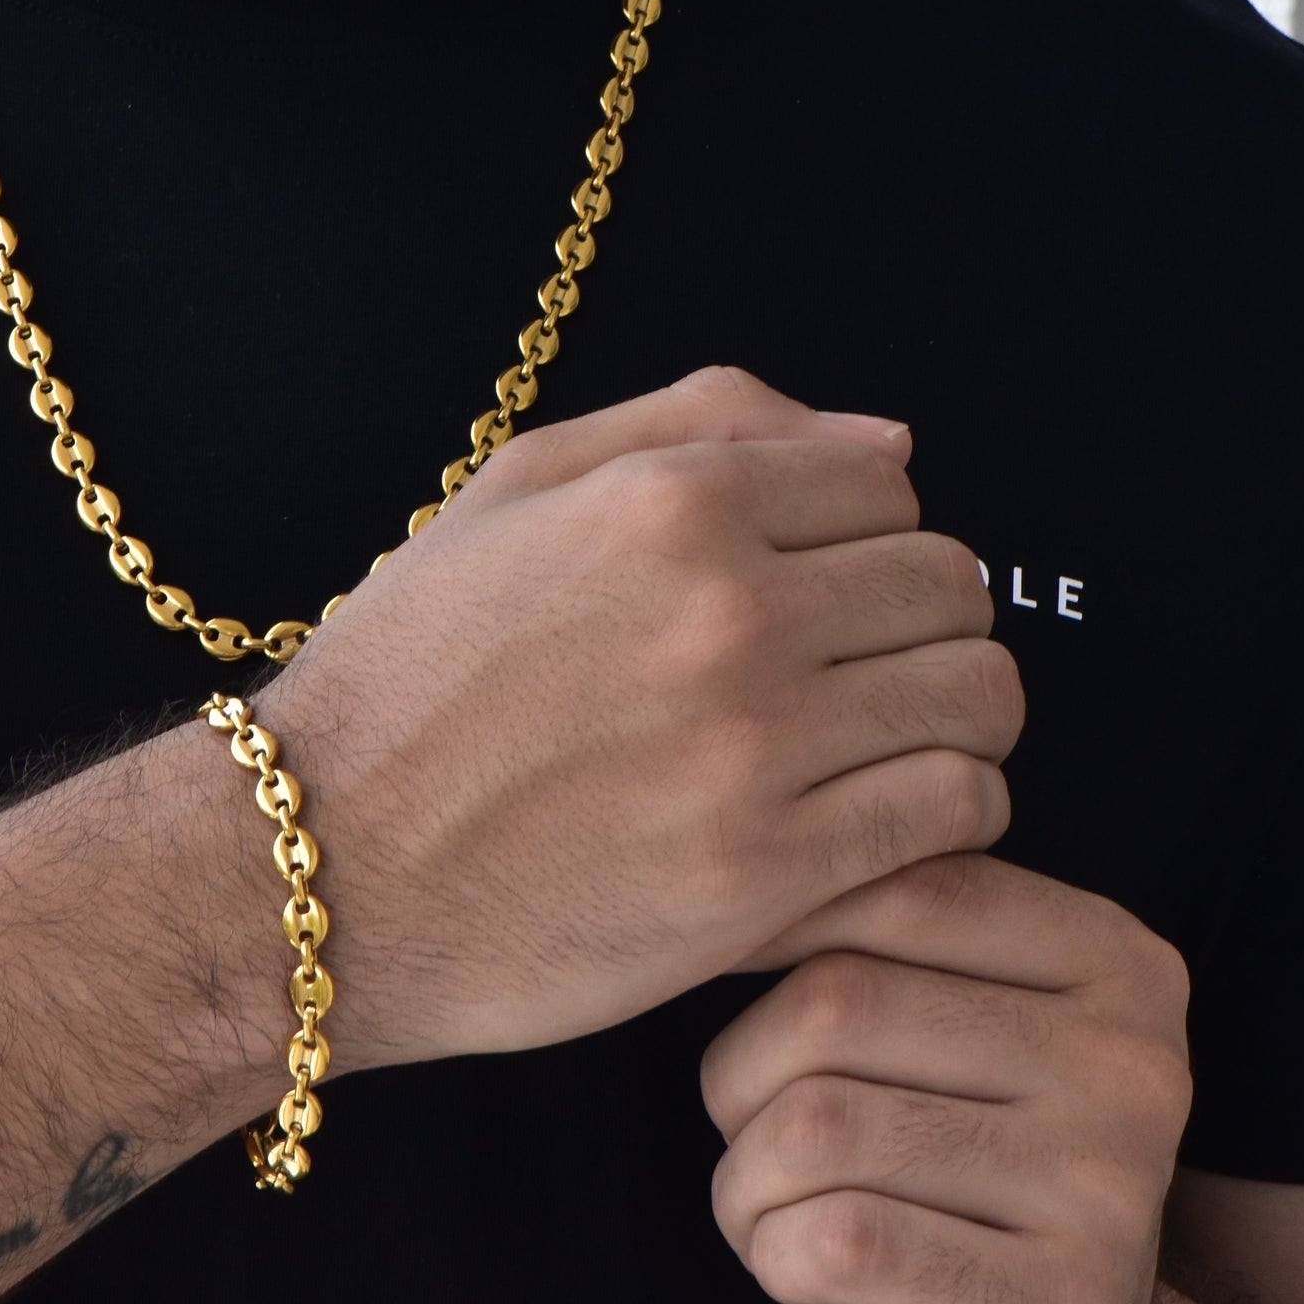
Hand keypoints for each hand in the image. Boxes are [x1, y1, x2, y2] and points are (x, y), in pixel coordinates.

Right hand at [260, 366, 1023, 1069]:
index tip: (825, 587)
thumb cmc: (412, 672)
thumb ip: (695, 428)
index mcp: (670, 502)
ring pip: (979, 697)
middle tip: (855, 670)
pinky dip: (944, 811)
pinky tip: (872, 819)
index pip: (887, 483)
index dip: (866, 534)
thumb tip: (882, 443)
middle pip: (950, 583)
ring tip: (878, 743)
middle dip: (918, 620)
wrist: (324, 857)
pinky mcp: (766, 876)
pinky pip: (957, 812)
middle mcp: (728, 609)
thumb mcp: (512, 494)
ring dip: (948, 715)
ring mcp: (754, 746)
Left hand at [704, 855, 1193, 1303]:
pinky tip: (799, 1267)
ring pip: (818, 1125)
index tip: (723, 965)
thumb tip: (745, 859)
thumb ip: (880, 922)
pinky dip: (774, 1254)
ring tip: (765, 1203)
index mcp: (1117, 962)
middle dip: (738, 1072)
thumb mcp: (941, 1013)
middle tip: (742, 1125)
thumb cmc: (942, 1154)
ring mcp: (1110, 1199)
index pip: (906, 887)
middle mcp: (1136, 1068)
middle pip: (838, 1003)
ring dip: (745, 1177)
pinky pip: (838, 1242)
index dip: (777, 921)